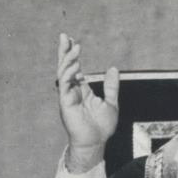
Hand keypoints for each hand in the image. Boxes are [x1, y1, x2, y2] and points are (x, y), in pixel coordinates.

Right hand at [57, 33, 119, 171]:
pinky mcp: (65, 103)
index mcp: (81, 90)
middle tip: (64, 36)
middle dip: (64, 51)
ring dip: (68, 59)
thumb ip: (111, 87)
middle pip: (65, 67)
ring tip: (75, 48)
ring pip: (63, 73)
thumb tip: (113, 69)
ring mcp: (67, 96)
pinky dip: (69, 74)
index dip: (73, 55)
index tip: (73, 41)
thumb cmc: (102, 127)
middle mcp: (72, 91)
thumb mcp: (111, 103)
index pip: (74, 68)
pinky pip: (64, 84)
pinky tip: (76, 66)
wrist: (96, 142)